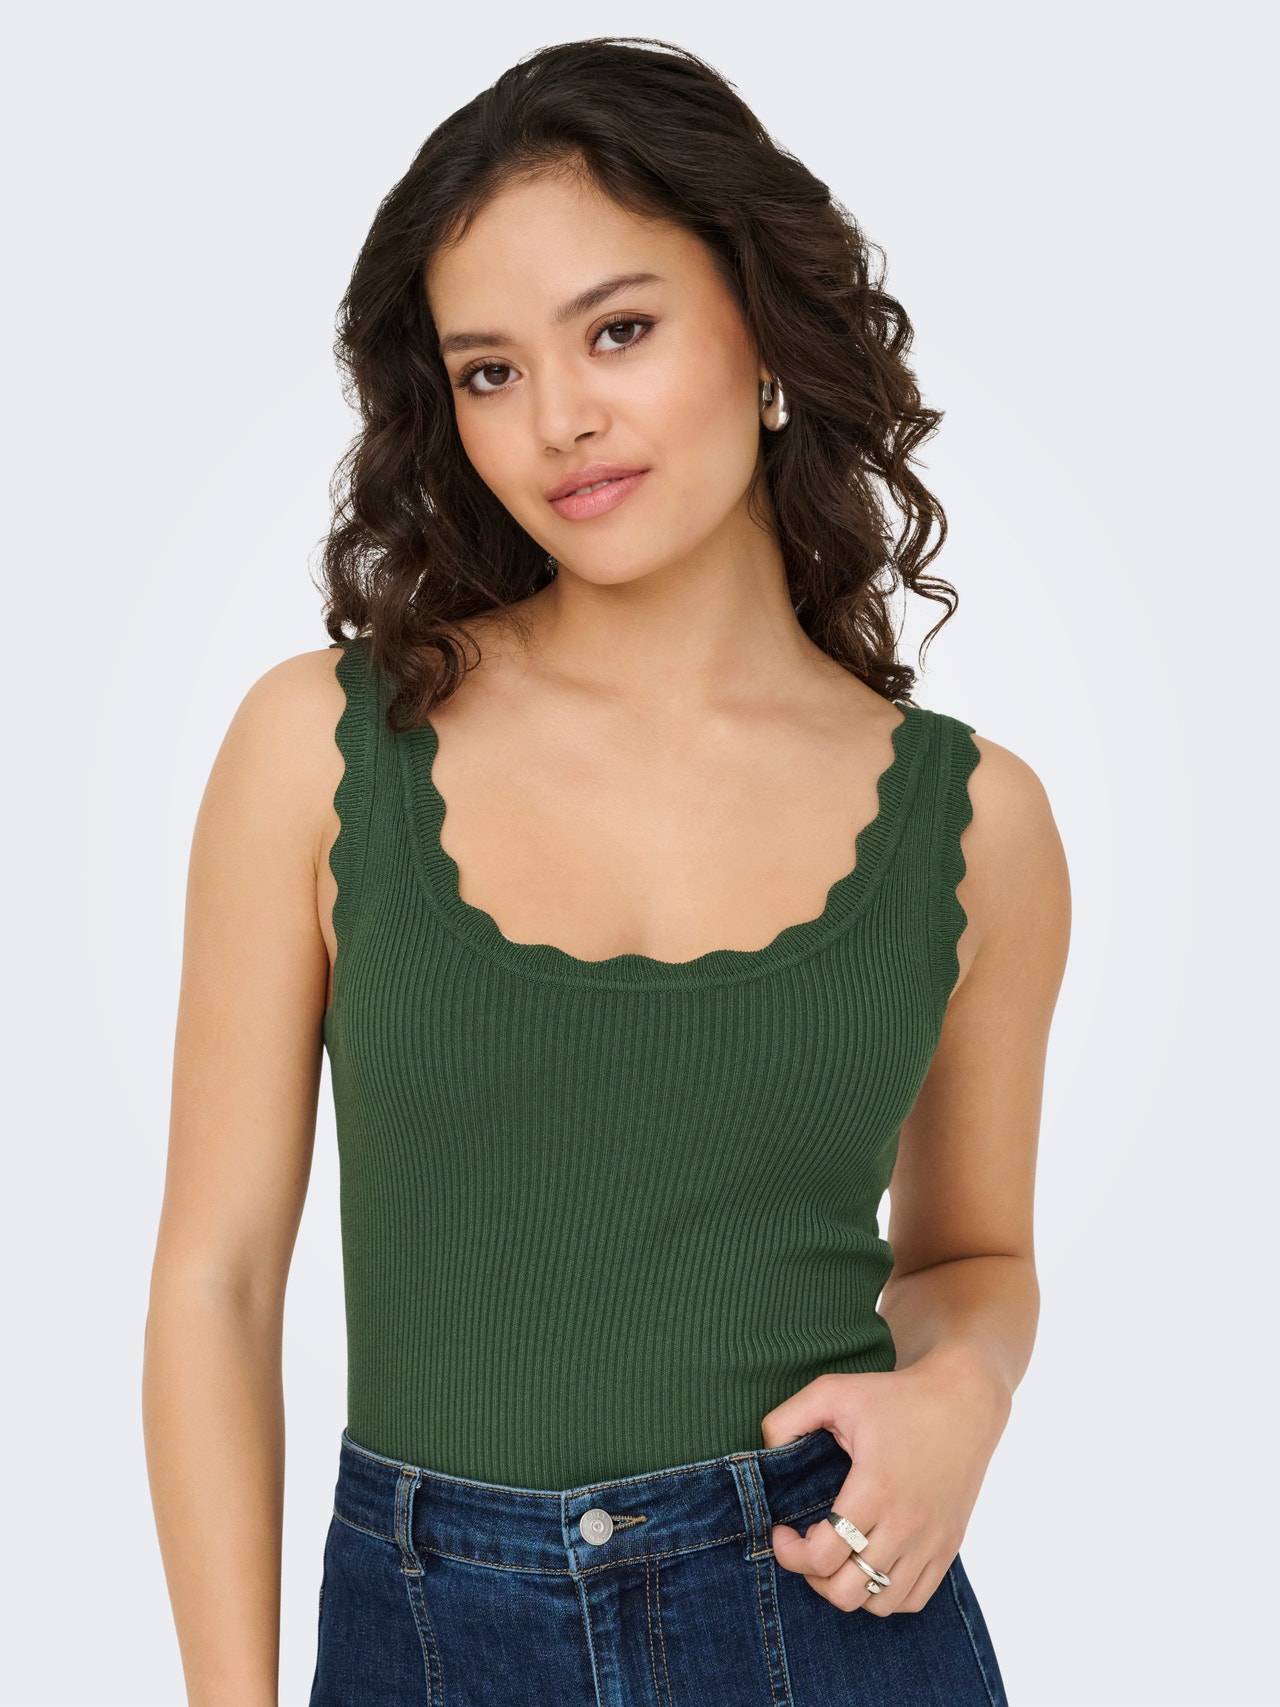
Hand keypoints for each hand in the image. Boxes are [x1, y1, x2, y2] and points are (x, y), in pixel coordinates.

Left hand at [760, 1350, 1010, 1615]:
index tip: (782, 1530)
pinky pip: (912, 1599)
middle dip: (814, 1575)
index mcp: (875, 1490)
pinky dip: (885, 1594)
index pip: (823, 1556)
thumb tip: (765, 1451)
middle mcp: (906, 1524)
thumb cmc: (896, 1396)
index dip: (790, 1553)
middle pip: (847, 1591)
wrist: (964, 1401)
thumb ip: (787, 1417)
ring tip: (839, 1555)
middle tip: (809, 1544)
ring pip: (879, 1603)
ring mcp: (931, 1541)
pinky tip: (870, 1561)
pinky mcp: (948, 1547)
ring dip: (849, 1587)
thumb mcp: (834, 1390)